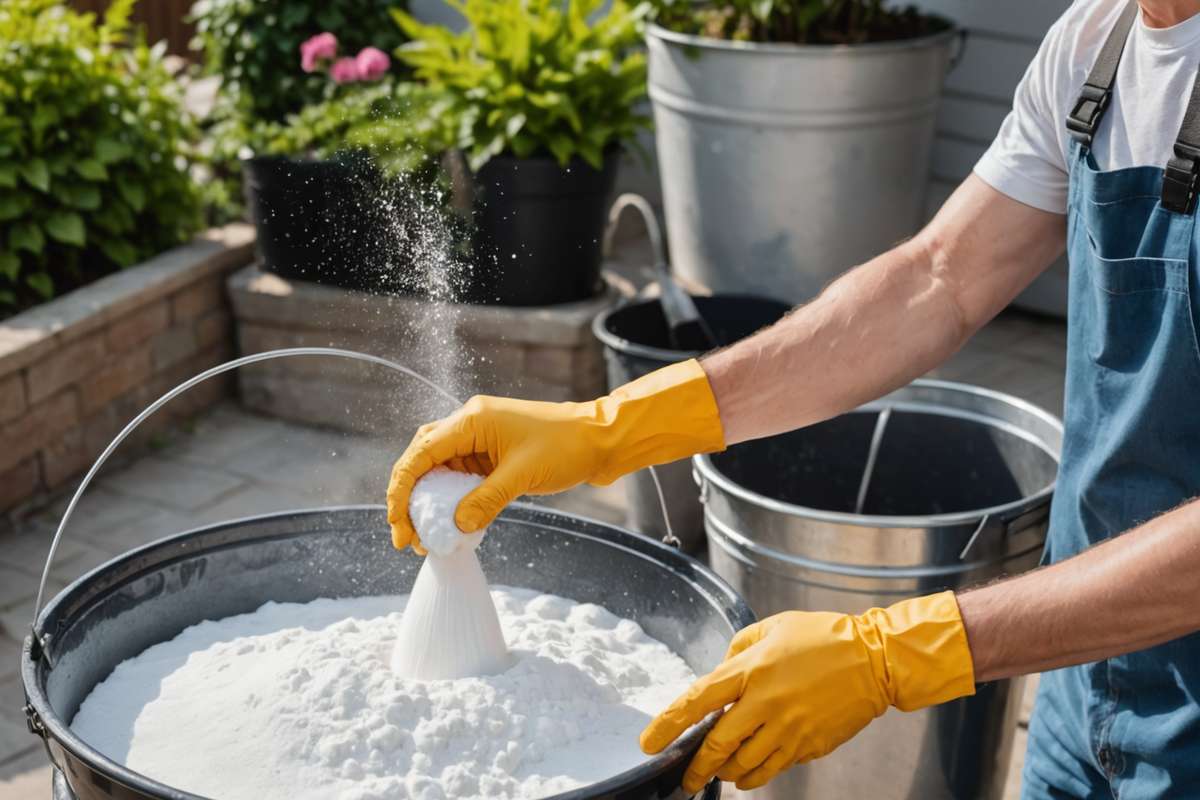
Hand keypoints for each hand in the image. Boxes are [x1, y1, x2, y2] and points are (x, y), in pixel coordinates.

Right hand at [386, 359, 723, 550]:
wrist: (601, 439)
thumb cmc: (565, 448)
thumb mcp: (522, 476)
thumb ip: (485, 500)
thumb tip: (455, 527)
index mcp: (472, 420)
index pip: (422, 452)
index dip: (402, 489)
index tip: (398, 524)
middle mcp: (470, 425)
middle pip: (423, 459)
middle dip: (409, 498)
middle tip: (405, 537)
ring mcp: (482, 439)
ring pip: (440, 470)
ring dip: (430, 502)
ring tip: (425, 538)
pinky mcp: (493, 455)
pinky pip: (462, 477)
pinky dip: (452, 500)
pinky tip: (450, 525)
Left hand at [640, 592, 975, 792]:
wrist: (875, 660)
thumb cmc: (825, 637)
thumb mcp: (774, 625)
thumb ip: (740, 646)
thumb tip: (721, 667)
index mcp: (752, 669)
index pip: (698, 701)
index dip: (668, 723)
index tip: (649, 742)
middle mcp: (765, 703)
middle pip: (717, 745)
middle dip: (695, 767)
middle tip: (686, 777)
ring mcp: (788, 729)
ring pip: (743, 765)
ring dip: (724, 772)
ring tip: (718, 771)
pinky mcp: (808, 746)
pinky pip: (772, 769)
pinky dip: (754, 775)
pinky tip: (747, 773)